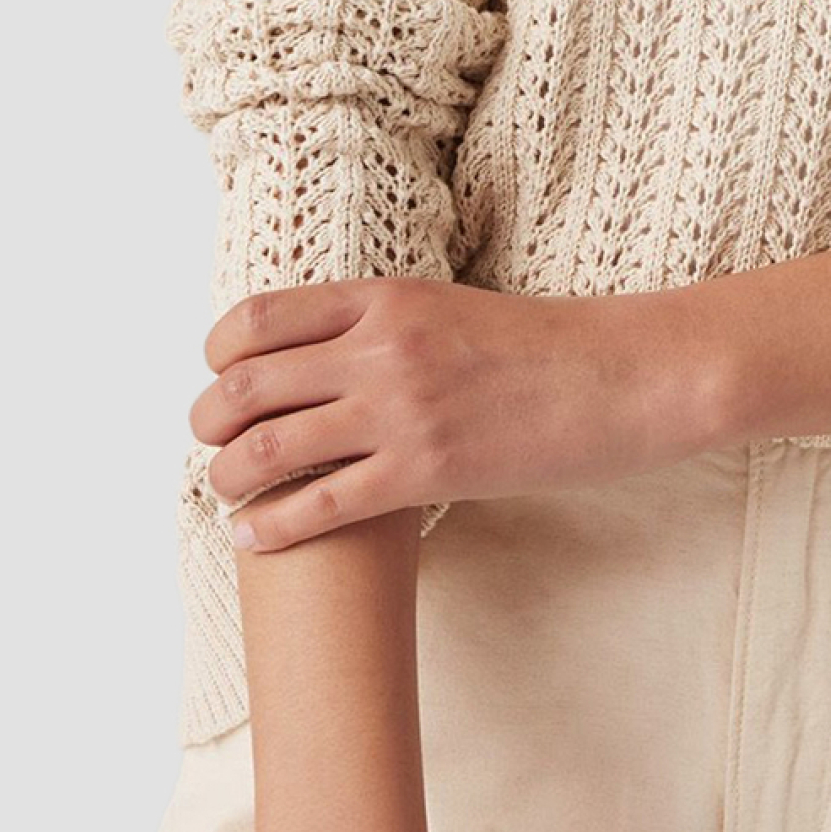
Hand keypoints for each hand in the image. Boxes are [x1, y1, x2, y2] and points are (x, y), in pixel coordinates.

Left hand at [191, 275, 732, 551]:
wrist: (621, 377)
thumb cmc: (543, 348)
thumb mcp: (449, 308)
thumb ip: (381, 325)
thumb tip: (316, 360)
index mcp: (385, 296)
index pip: (257, 318)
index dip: (218, 355)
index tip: (223, 380)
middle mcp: (380, 347)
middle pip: (244, 385)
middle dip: (209, 421)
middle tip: (213, 442)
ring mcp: (401, 410)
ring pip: (266, 449)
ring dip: (227, 476)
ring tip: (229, 491)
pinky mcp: (424, 471)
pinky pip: (318, 506)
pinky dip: (270, 526)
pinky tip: (254, 535)